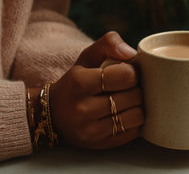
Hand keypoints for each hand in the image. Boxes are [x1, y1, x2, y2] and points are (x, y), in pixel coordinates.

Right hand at [50, 31, 143, 148]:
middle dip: (136, 88)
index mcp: (79, 83)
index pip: (126, 75)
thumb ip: (109, 43)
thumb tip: (132, 53)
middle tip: (127, 87)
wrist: (51, 115)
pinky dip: (134, 122)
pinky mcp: (101, 145)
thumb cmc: (75, 82)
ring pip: (137, 116)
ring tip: (126, 101)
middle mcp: (83, 109)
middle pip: (135, 96)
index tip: (126, 72)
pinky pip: (134, 132)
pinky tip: (123, 114)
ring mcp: (92, 131)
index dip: (132, 71)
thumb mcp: (86, 57)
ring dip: (137, 106)